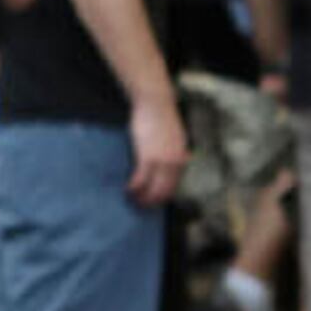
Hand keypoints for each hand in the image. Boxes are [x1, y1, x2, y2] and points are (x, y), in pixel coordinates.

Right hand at [124, 88, 188, 210]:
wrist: (156, 104)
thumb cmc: (163, 118)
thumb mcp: (177, 137)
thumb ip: (178, 150)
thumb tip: (182, 159)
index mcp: (181, 158)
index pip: (174, 185)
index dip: (163, 196)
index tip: (154, 201)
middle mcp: (175, 163)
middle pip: (164, 190)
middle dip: (153, 201)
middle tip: (142, 206)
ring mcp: (162, 161)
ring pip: (153, 188)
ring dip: (142, 197)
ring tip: (133, 199)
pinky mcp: (147, 157)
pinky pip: (141, 179)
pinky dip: (134, 187)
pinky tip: (128, 188)